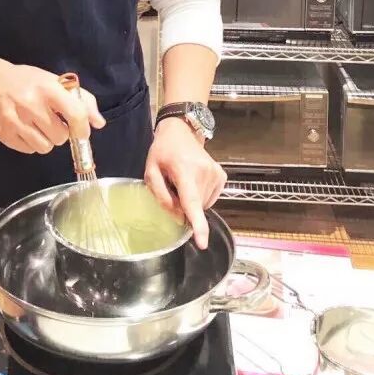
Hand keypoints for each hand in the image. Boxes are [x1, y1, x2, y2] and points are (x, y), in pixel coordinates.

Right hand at [0, 57, 104, 153]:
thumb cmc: (30, 82)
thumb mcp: (57, 83)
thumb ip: (83, 101)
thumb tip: (99, 123)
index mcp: (48, 89)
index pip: (75, 114)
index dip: (83, 128)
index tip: (82, 133)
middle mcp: (31, 105)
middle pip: (60, 137)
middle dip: (60, 132)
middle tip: (52, 121)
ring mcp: (16, 121)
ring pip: (45, 148)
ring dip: (46, 140)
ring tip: (39, 125)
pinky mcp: (4, 134)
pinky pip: (30, 151)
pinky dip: (32, 143)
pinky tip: (26, 128)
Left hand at [144, 117, 225, 249]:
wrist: (181, 131)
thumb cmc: (162, 151)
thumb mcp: (151, 171)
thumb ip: (161, 196)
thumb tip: (178, 217)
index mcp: (184, 170)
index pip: (191, 201)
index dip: (197, 224)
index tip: (202, 242)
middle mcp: (204, 172)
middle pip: (194, 206)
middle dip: (182, 205)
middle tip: (173, 186)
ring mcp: (216, 174)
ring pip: (203, 204)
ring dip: (191, 200)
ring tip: (183, 181)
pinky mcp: (222, 176)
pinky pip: (210, 199)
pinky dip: (200, 196)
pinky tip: (193, 182)